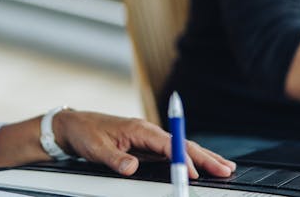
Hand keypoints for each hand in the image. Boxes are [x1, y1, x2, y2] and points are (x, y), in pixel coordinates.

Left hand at [52, 109, 234, 177]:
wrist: (73, 126)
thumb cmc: (85, 133)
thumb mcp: (95, 149)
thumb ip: (115, 159)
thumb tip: (131, 168)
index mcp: (139, 129)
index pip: (168, 144)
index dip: (183, 159)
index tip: (196, 172)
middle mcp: (148, 132)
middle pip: (182, 144)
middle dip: (205, 157)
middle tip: (226, 169)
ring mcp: (149, 139)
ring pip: (182, 147)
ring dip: (203, 157)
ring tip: (225, 167)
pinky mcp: (147, 146)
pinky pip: (173, 152)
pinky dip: (190, 158)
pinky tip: (201, 166)